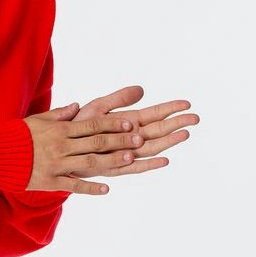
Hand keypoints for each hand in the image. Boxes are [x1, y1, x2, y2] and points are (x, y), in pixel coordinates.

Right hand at [23, 108, 144, 194]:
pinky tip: (107, 189)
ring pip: (90, 162)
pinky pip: (74, 185)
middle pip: (97, 142)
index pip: (92, 125)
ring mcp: (57, 164)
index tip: (129, 124)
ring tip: (131, 159)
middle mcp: (62, 146)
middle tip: (140, 140)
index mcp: (60, 129)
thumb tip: (77, 106)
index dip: (112, 125)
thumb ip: (59, 114)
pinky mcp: (50, 181)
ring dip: (112, 160)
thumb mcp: (38, 119)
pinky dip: (91, 187)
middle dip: (120, 140)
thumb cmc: (17, 135)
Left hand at [49, 85, 199, 187]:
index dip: (170, 109)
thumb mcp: (98, 108)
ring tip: (184, 134)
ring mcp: (124, 153)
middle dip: (176, 124)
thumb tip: (142, 89)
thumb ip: (118, 99)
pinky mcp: (115, 167)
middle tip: (195, 118)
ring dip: (168, 142)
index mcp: (127, 121)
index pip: (153, 114)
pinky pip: (135, 167)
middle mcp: (130, 138)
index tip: (186, 103)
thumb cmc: (78, 126)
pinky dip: (149, 164)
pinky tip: (164, 159)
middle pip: (158, 130)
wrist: (60, 147)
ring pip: (151, 148)